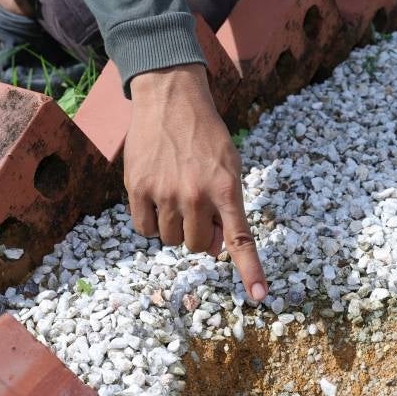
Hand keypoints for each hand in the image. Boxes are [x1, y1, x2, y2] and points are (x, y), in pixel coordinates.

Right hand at [125, 63, 266, 300]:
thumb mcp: (230, 167)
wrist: (170, 99)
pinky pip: (145, 230)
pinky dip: (152, 223)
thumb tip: (212, 251)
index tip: (260, 296)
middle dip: (199, 234)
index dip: (251, 270)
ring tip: (177, 195)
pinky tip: (156, 198)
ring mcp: (164, 193)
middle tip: (198, 207)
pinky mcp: (137, 189)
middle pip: (197, 246)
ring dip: (176, 228)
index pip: (240, 239)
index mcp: (227, 189)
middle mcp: (196, 194)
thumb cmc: (206, 137)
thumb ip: (226, 210)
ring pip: (171, 240)